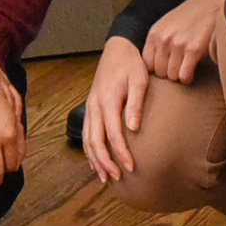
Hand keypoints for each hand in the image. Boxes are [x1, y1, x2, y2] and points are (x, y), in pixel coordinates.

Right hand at [82, 35, 148, 182]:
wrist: (117, 48)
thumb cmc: (131, 64)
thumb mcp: (139, 79)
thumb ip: (136, 104)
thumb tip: (133, 128)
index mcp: (107, 100)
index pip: (113, 134)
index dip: (121, 153)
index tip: (131, 166)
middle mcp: (95, 106)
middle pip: (95, 141)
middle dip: (105, 162)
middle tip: (117, 177)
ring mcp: (90, 107)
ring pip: (87, 139)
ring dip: (95, 159)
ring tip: (105, 177)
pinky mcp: (90, 107)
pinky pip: (86, 133)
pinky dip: (90, 150)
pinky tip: (96, 161)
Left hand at [140, 0, 225, 84]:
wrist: (212, 3)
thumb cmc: (191, 15)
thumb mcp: (167, 25)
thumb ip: (158, 42)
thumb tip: (152, 65)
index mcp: (154, 33)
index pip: (146, 64)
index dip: (156, 68)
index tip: (166, 66)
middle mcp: (163, 39)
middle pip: (159, 72)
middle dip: (169, 73)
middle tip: (179, 67)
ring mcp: (178, 44)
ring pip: (172, 76)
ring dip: (180, 76)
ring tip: (186, 68)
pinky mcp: (193, 49)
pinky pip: (184, 76)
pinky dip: (188, 78)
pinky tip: (192, 71)